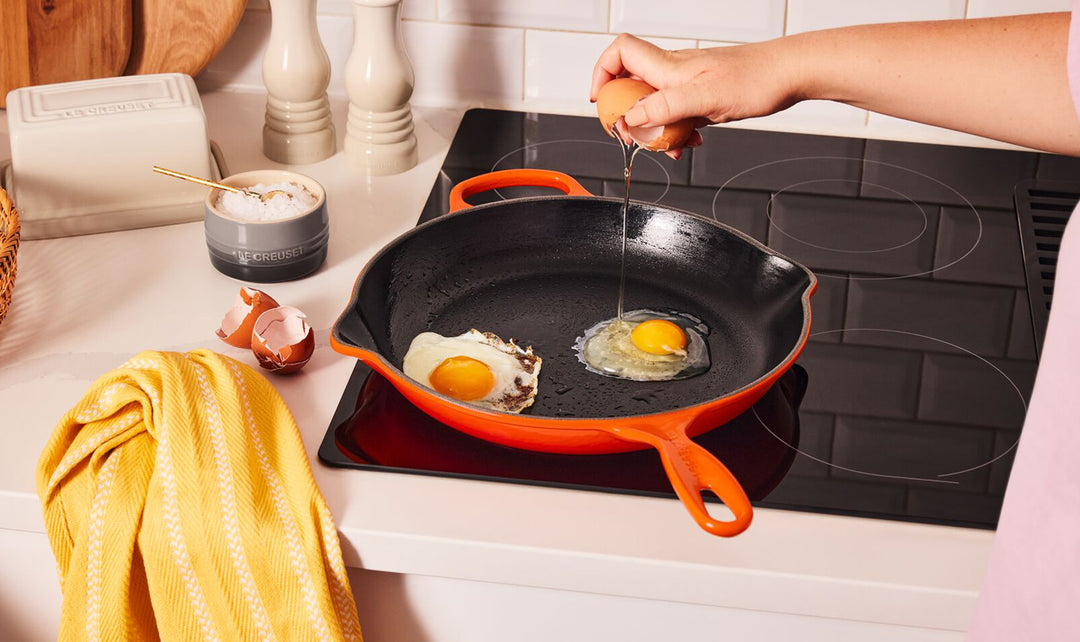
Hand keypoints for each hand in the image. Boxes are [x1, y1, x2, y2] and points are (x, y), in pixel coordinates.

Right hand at [590, 34, 802, 157]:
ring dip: (656, 129)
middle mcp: (674, 71)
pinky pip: (677, 113)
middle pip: (631, 86)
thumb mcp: (705, 99)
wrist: (789, 75)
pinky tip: (692, 140)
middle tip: (636, 137)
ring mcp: (688, 83)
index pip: (619, 54)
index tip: (602, 103)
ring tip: (671, 145)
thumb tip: (630, 118)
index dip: (602, 74)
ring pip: (655, 105)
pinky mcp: (702, 95)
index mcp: (668, 66)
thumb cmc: (755, 79)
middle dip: (629, 115)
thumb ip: (664, 108)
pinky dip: (678, 130)